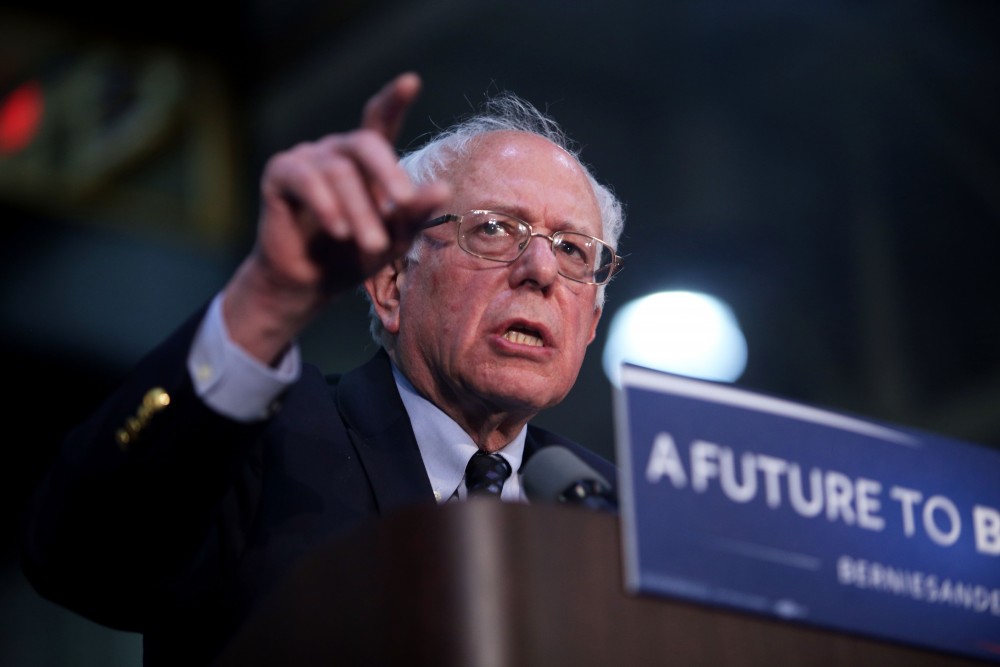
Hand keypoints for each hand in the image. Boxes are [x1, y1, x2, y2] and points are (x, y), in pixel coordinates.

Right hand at [223, 72, 449, 363]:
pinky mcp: (279, 174)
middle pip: (365, 144)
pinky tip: (337, 230)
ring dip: (359, 211)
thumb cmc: (352, 256)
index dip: (393, 99)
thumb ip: (415, 212)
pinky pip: (304, 178)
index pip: (380, 120)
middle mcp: (335, 152)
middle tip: (404, 203)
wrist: (308, 285)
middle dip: (388, 173)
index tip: (412, 81)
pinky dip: (324, 203)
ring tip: (371, 245)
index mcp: (365, 162)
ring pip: (339, 172)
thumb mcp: (393, 237)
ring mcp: (306, 159)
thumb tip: (444, 189)